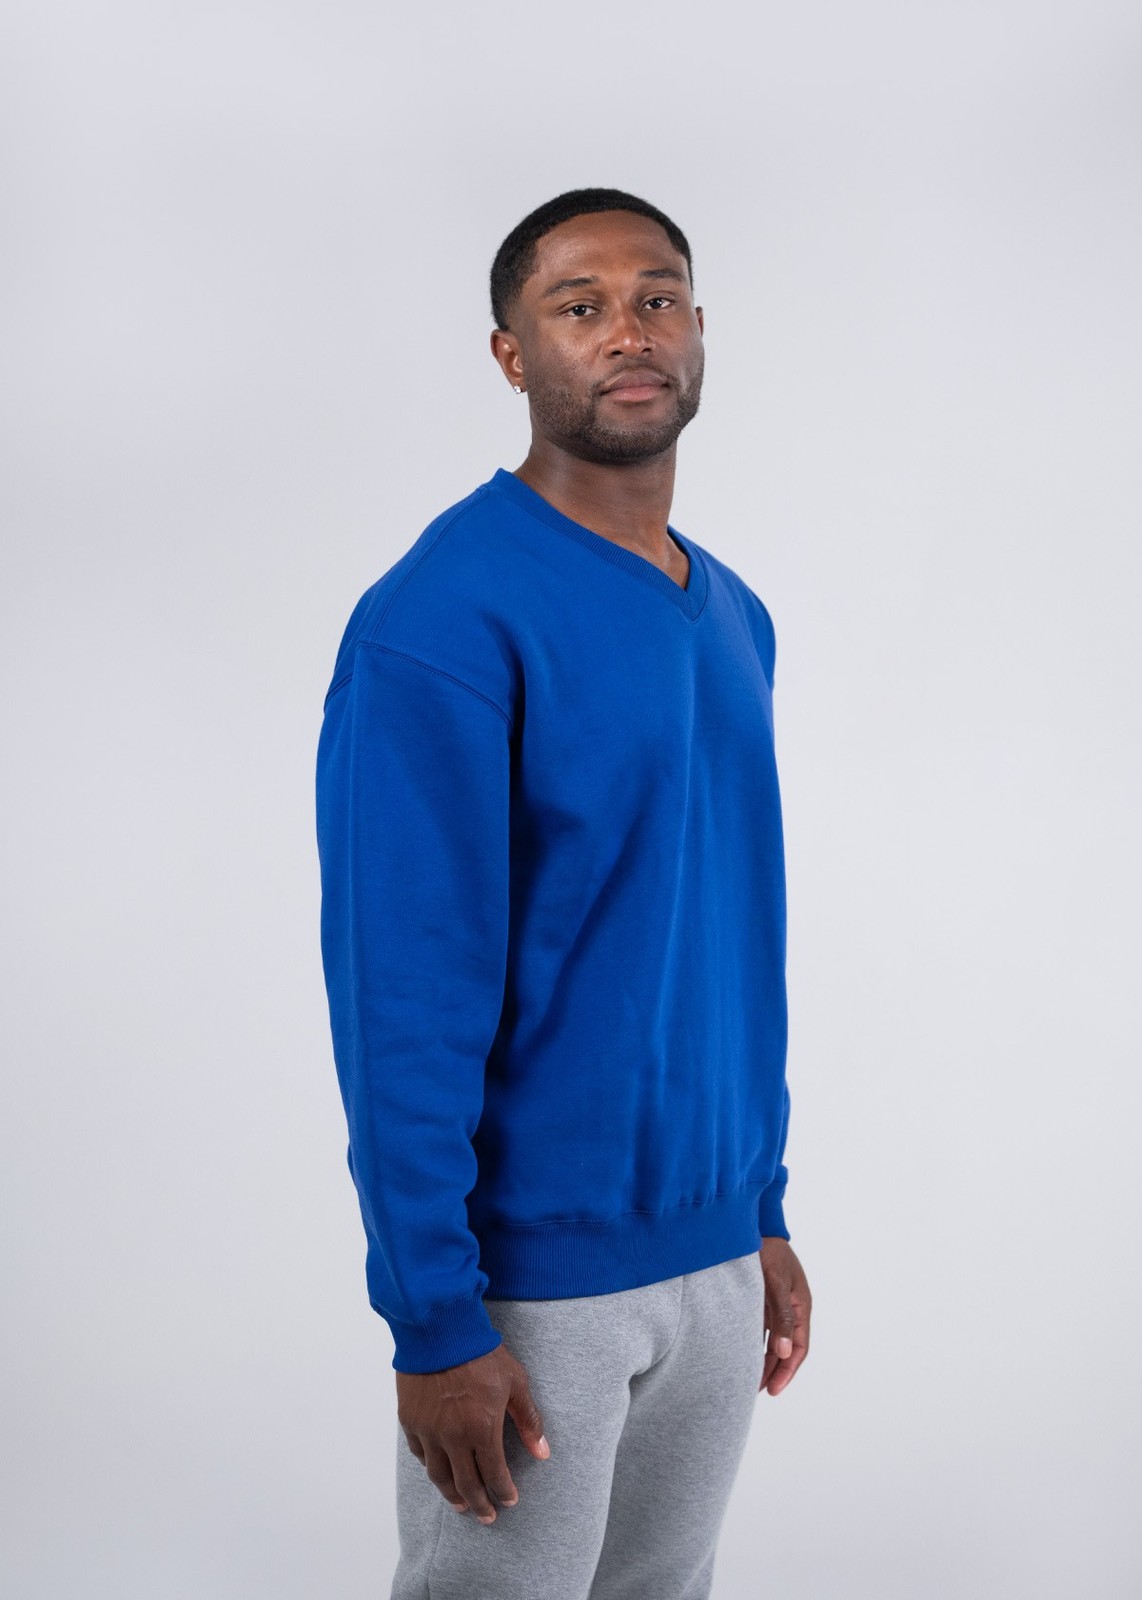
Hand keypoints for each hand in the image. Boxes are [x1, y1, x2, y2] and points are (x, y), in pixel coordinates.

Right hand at [396, 1343, 549, 1523]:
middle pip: (465, 1484)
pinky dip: (431, 1467)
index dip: (503, 1492)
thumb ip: (529, 1420)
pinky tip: (438, 1471)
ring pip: (438, 1476)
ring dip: (452, 1494)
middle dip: (479, 1504)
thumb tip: (543, 1452)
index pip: (494, 1475)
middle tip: (487, 1517)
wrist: (440, 1328)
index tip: (509, 1501)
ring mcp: (428, 1430)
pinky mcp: (410, 1419)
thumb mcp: (515, 1382)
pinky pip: (420, 1453)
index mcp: (482, 1429)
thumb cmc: (481, 1353)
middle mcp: (453, 1437)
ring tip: (461, 1505)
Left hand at [758, 1238, 810, 1394]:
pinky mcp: (761, 1300)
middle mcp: (791, 1309)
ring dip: (764, 1361)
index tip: (774, 1389)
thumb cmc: (767, 1251)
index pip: (798, 1347)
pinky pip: (761, 1329)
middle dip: (775, 1371)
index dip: (788, 1370)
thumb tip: (784, 1351)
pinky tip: (742, 1356)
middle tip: (760, 1391)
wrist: (753, 1226)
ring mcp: (776, 1305)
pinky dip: (755, 1344)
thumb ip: (782, 1316)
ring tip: (750, 1382)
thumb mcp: (777, 1282)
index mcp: (802, 1306)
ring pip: (773, 1341)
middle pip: (786, 1348)